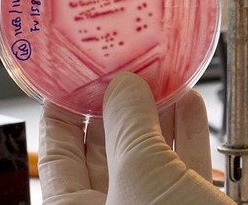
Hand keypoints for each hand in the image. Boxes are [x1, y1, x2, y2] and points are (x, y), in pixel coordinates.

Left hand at [39, 72, 232, 203]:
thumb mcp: (141, 176)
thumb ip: (129, 125)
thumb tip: (123, 87)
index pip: (58, 155)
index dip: (63, 112)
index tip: (74, 78)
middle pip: (107, 150)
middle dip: (120, 107)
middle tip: (126, 71)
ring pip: (151, 155)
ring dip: (159, 115)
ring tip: (161, 81)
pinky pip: (184, 165)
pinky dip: (188, 133)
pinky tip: (189, 107)